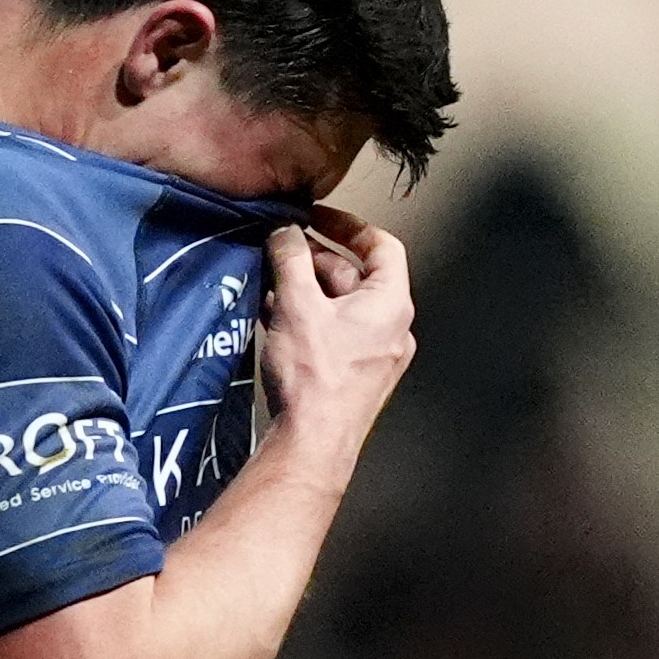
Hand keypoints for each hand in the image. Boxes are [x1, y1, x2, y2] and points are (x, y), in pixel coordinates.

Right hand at [259, 206, 415, 464]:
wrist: (313, 442)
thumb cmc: (314, 374)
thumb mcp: (295, 304)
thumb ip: (290, 259)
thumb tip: (285, 231)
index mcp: (390, 303)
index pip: (381, 245)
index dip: (348, 224)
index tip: (315, 216)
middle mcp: (391, 327)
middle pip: (355, 276)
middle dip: (313, 260)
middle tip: (279, 250)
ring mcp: (375, 354)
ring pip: (340, 307)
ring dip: (305, 290)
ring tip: (267, 282)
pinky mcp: (354, 376)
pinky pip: (333, 333)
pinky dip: (307, 318)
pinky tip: (271, 316)